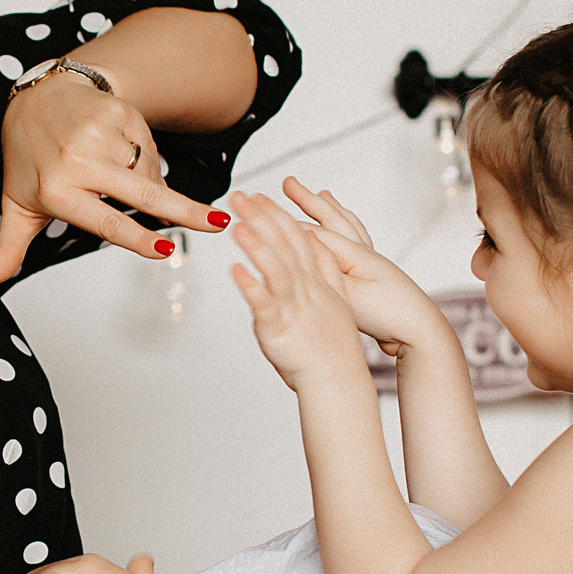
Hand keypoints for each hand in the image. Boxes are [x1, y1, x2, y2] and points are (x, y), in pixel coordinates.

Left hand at [0, 68, 229, 287]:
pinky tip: (122, 154)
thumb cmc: (30, 159)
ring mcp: (99, 133)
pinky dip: (145, 160)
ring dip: (147, 185)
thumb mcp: (16, 206)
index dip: (135, 238)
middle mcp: (77, 160)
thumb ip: (5, 251)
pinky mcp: (118, 112)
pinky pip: (149, 148)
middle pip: (142, 195)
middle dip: (185, 211)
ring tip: (117, 179)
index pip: (103, 221)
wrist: (39, 96)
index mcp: (55, 191)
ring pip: (147, 173)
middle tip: (221, 224)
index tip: (164, 251)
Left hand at [227, 190, 373, 392]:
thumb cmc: (332, 344)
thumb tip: (314, 241)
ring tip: (237, 225)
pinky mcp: (278, 328)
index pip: (296, 239)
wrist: (337, 378)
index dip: (277, 215)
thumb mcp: (335, 298)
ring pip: (276, 269)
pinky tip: (235, 270)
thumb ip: (325, 268)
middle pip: (285, 246)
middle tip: (239, 196)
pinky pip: (264, 304)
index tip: (259, 196)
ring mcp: (293, 308)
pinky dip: (250, 286)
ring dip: (256, 245)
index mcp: (316, 281)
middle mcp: (306, 289)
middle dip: (261, 218)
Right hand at [278, 178, 456, 359]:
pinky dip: (347, 231)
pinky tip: (344, 236)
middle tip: (289, 184)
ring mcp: (370, 263)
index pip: (312, 231)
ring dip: (330, 210)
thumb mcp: (346, 292)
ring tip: (322, 196)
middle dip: (307, 200)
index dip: (285, 219)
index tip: (263, 207)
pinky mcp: (373, 277)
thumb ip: (321, 267)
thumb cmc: (387, 314)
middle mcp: (362, 252)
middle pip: (331, 218)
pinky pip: (355, 243)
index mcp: (353, 253)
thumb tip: (300, 242)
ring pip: (346, 227)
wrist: (418, 332)